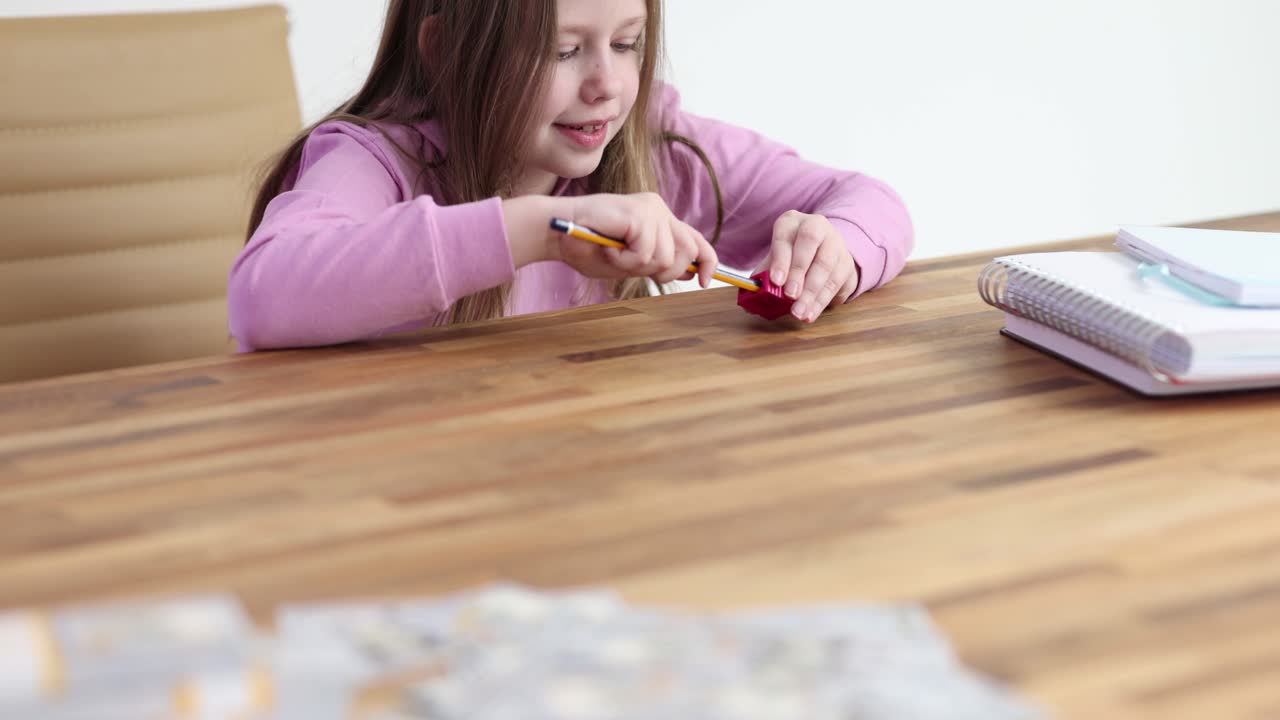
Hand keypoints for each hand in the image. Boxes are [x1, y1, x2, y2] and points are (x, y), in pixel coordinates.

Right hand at [548, 193, 718, 287]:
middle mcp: (659, 209)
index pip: (695, 239)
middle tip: (631, 266)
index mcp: (659, 218)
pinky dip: (624, 262)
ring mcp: (650, 209)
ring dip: (636, 267)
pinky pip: (645, 255)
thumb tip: (694, 272)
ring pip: (665, 259)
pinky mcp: (639, 214)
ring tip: (612, 254)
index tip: (705, 282)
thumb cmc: (587, 248)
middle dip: (666, 271)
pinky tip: (606, 249)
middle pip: (689, 252)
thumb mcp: (629, 260)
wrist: (555, 232)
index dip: (707, 262)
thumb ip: (657, 262)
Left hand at [756, 210, 858, 322]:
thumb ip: (763, 276)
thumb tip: (749, 297)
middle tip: (790, 295)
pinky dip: (822, 300)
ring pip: (825, 264)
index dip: (780, 258)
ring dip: (811, 292)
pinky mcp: (847, 262)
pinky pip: (836, 281)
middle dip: (799, 270)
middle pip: (810, 242)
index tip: (776, 280)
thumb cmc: (792, 257)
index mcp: (792, 222)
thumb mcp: (776, 261)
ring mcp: (835, 242)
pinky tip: (810, 313)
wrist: (824, 253)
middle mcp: (816, 225)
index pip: (785, 235)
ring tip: (799, 312)